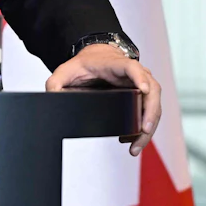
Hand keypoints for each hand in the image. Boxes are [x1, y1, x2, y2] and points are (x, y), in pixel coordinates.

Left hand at [46, 45, 161, 154]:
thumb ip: (55, 83)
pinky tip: (132, 141)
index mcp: (117, 64)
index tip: (144, 90)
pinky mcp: (141, 96)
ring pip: (153, 105)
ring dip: (148, 127)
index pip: (133, 68)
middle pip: (151, 91)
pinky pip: (148, 112)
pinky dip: (144, 129)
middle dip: (150, 113)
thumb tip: (52, 99)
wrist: (96, 58)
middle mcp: (135, 73)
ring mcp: (141, 84)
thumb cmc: (85, 64)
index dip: (140, 78)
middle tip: (142, 132)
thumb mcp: (65, 71)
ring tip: (135, 147)